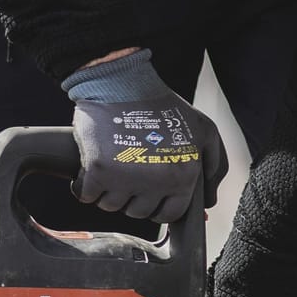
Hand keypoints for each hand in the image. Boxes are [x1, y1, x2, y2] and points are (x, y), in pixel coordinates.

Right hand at [64, 48, 226, 224]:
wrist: (122, 83)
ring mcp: (126, 179)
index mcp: (184, 175)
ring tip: (110, 167)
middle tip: (127, 172)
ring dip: (106, 192)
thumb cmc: (162, 105)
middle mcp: (157, 181)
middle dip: (131, 197)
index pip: (169, 212)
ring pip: (110, 206)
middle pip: (138, 212)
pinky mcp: (98, 172)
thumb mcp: (204, 131)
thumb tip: (209, 201)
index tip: (146, 191)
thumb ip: (214, 166)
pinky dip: (83, 185)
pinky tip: (89, 169)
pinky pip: (85, 195)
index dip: (156, 204)